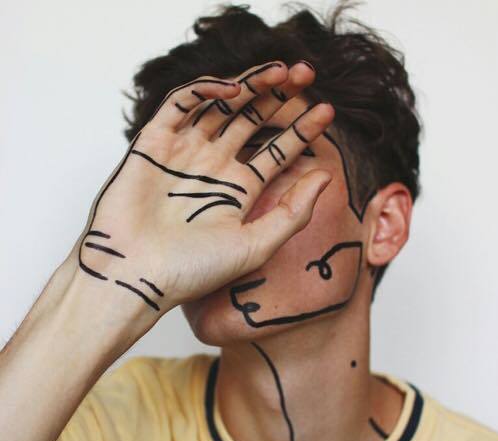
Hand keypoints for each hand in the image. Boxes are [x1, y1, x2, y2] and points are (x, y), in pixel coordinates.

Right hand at [67, 60, 333, 324]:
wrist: (134, 277)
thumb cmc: (192, 270)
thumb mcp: (255, 246)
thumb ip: (292, 214)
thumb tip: (326, 176)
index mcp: (238, 190)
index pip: (276, 151)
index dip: (302, 131)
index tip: (327, 112)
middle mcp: (214, 167)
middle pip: (252, 120)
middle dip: (279, 97)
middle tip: (306, 74)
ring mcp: (184, 152)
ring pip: (221, 105)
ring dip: (250, 84)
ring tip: (280, 71)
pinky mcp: (153, 143)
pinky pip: (181, 104)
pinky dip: (205, 90)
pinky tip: (233, 89)